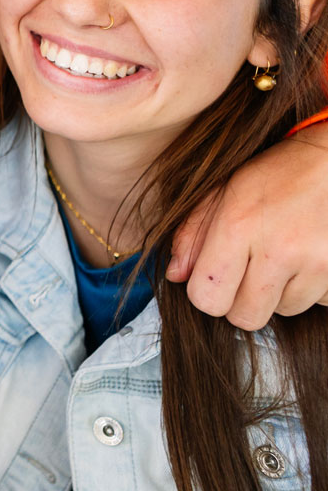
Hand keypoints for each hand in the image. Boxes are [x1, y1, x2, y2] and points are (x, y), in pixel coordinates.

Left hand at [168, 130, 327, 328]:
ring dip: (278, 292)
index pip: (207, 299)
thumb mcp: (224, 190)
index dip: (207, 293)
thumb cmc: (277, 174)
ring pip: (283, 311)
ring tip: (282, 256)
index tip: (214, 278)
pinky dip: (310, 287)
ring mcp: (317, 263)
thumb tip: (176, 275)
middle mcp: (278, 250)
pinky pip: (318, 302)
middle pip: (245, 317)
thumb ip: (193, 234)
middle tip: (248, 271)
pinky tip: (307, 257)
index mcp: (238, 227)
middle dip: (241, 300)